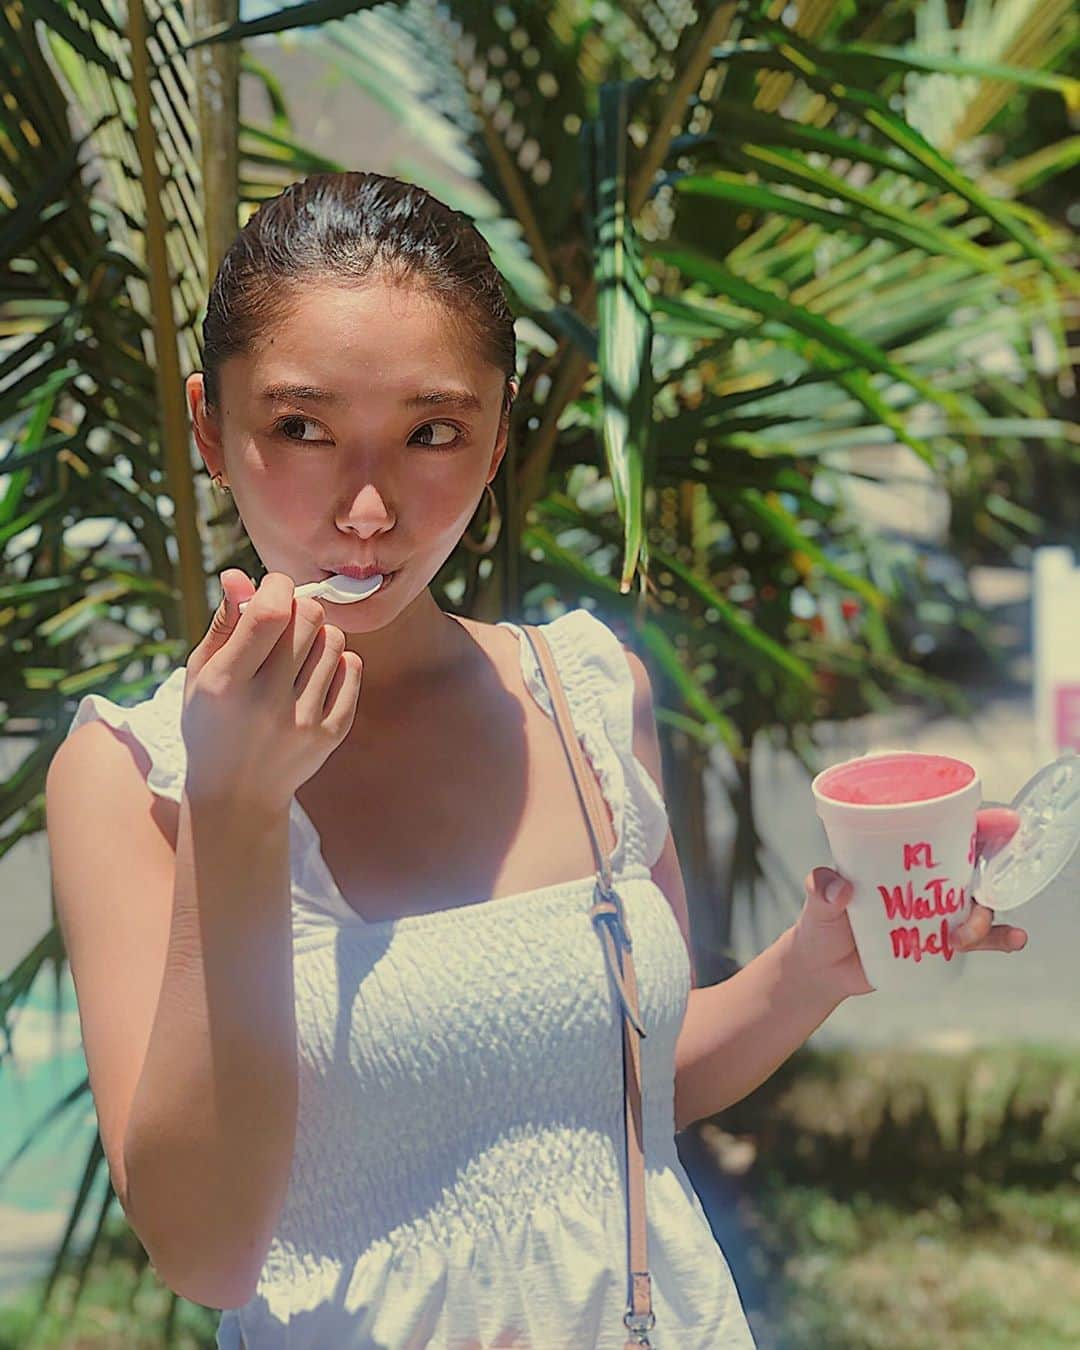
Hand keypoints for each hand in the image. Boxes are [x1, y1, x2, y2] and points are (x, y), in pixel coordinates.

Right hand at [181, 570, 363, 814]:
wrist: (237, 795)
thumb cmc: (212, 723)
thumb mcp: (201, 674)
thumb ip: (225, 623)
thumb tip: (239, 575)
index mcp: (227, 683)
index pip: (270, 612)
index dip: (277, 587)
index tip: (273, 590)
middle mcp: (266, 703)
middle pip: (308, 620)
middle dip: (298, 609)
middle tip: (285, 623)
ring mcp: (303, 721)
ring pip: (334, 642)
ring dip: (319, 636)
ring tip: (298, 654)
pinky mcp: (330, 734)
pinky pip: (351, 671)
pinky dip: (339, 663)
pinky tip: (316, 674)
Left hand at [790, 806, 1028, 1001]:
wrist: (822, 968)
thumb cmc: (820, 922)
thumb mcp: (816, 901)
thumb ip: (822, 890)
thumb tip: (842, 889)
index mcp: (902, 857)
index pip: (946, 832)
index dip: (980, 823)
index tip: (1003, 822)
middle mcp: (928, 880)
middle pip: (974, 866)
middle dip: (991, 872)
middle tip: (978, 896)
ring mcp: (938, 912)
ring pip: (979, 905)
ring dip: (985, 918)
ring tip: (963, 937)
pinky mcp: (942, 943)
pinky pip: (981, 939)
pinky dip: (1001, 938)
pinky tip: (1015, 940)